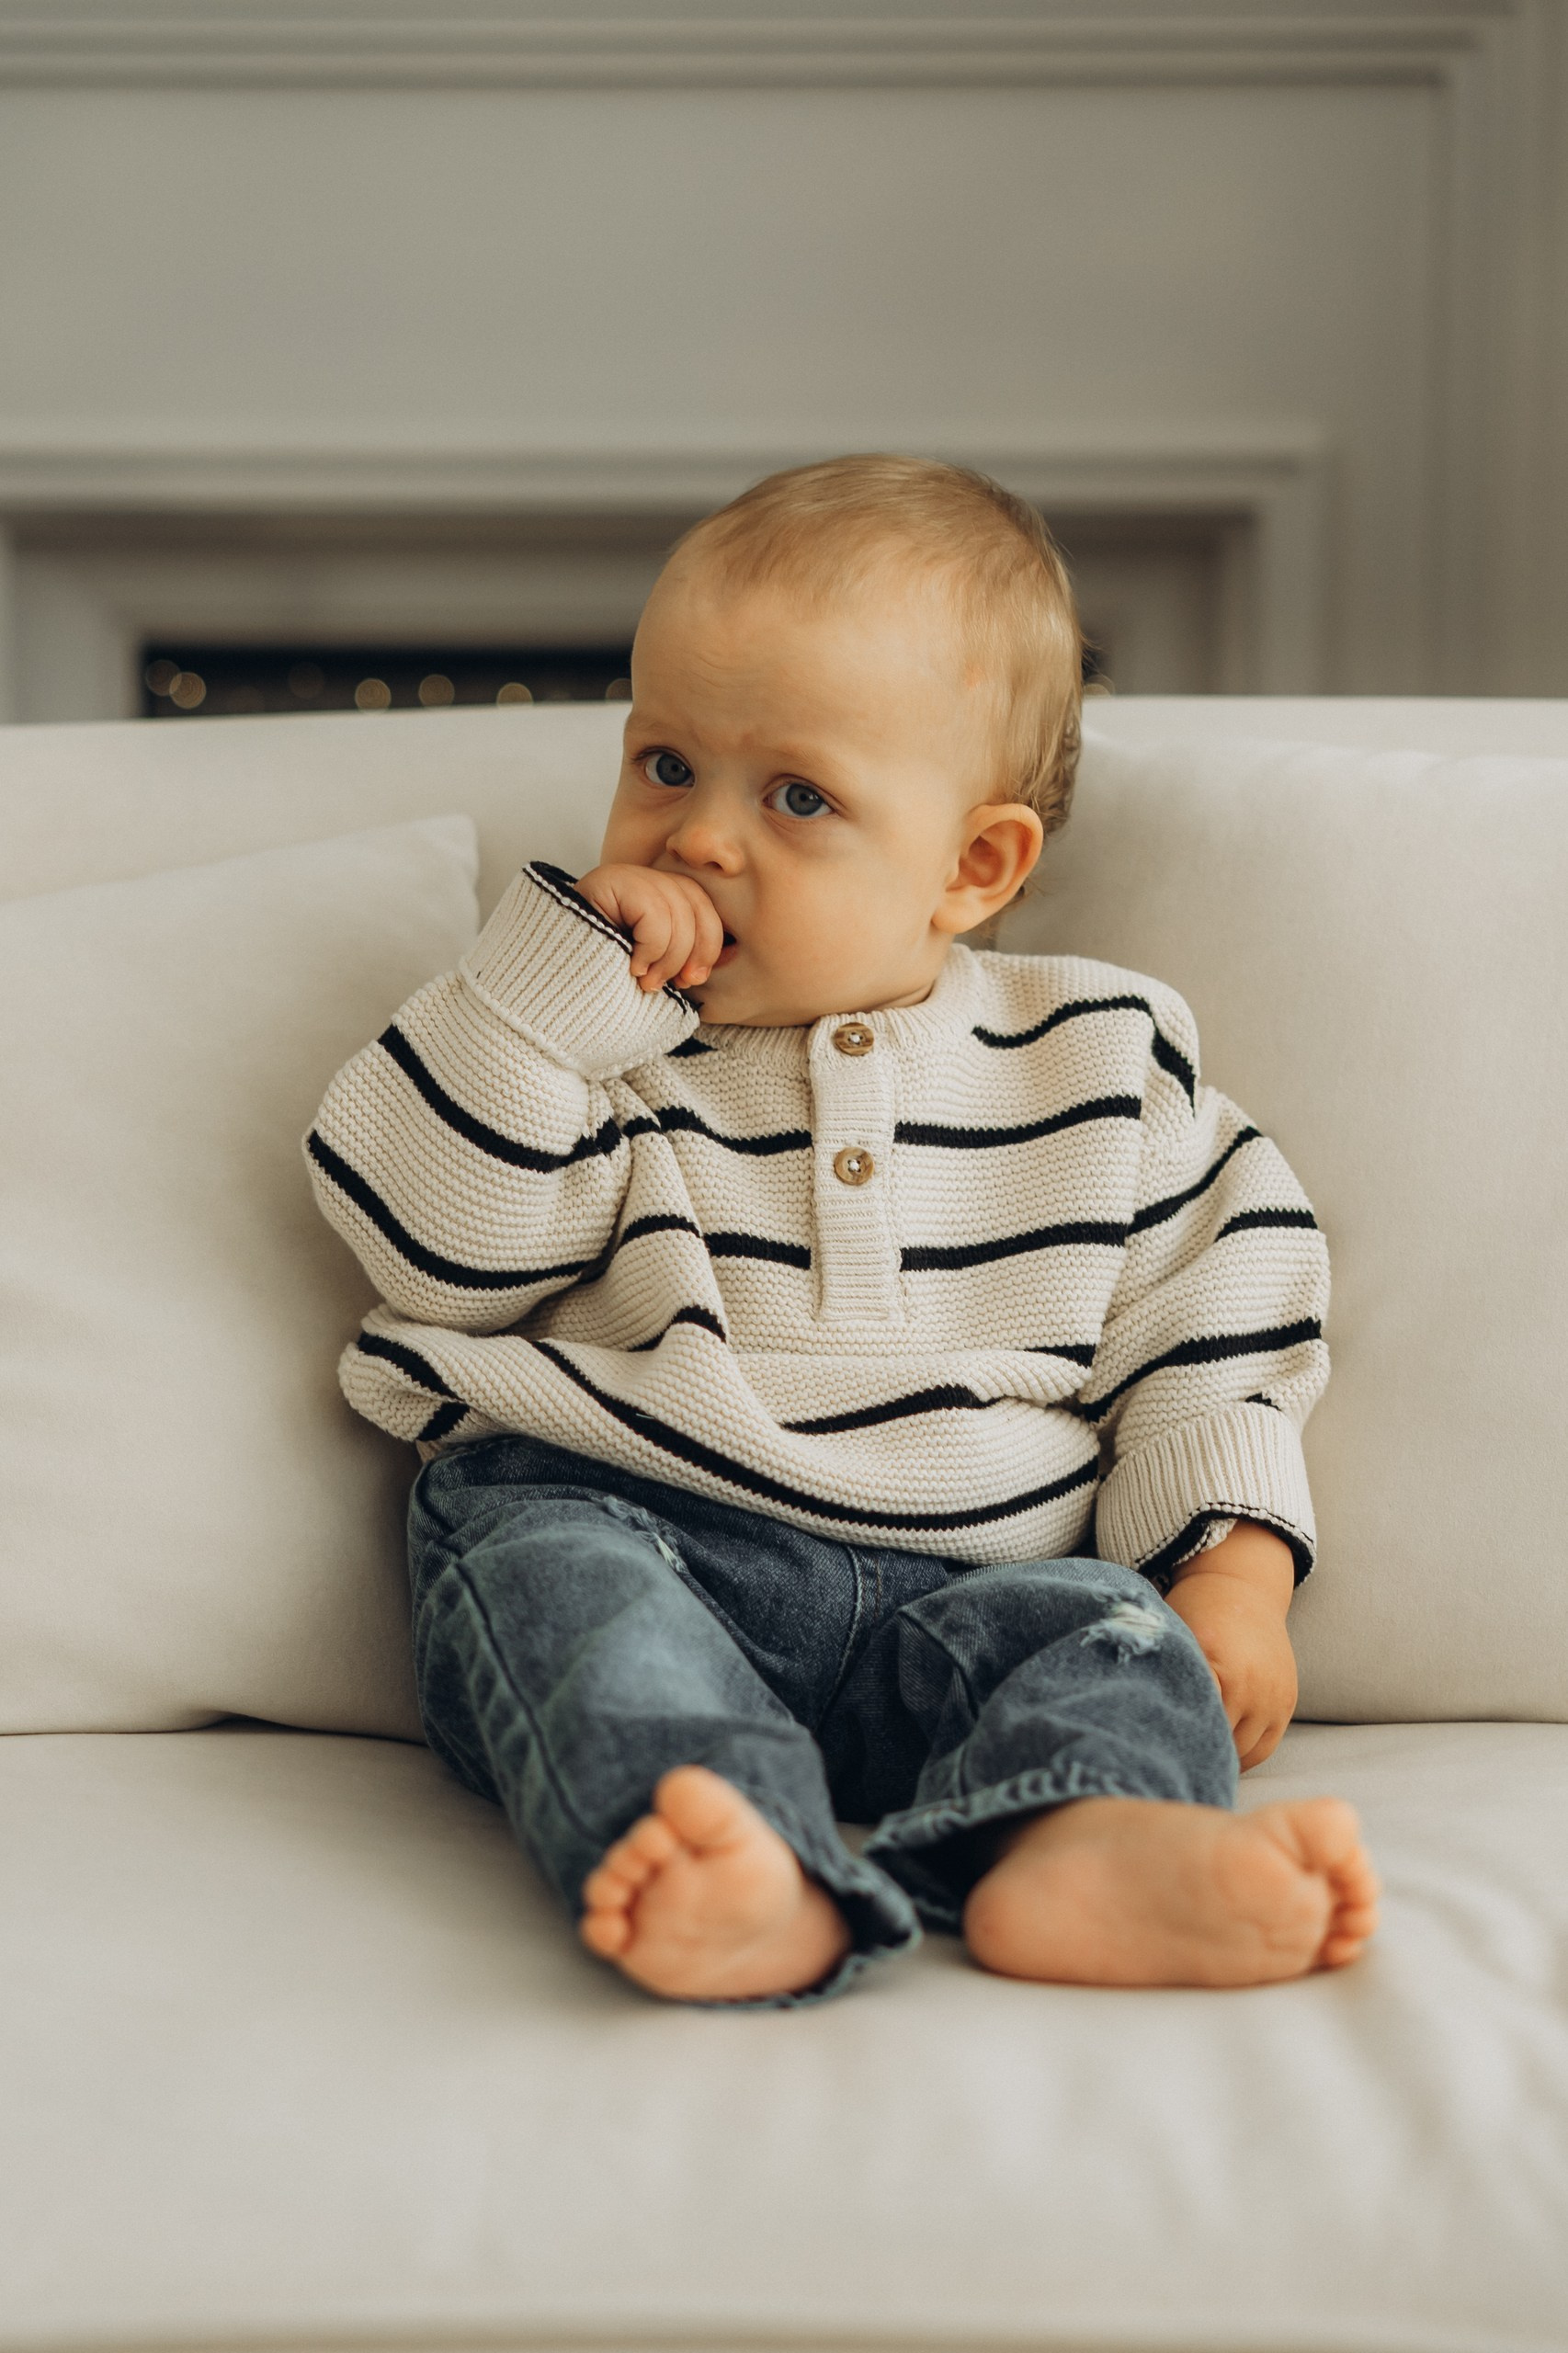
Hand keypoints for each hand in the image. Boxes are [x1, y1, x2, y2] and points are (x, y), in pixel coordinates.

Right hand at [575, 864, 725, 993]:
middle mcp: (636, 881)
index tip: (694, 978)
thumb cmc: (597, 993)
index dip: (709, 941)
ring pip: (676, 906)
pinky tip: (631, 967)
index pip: (699, 904)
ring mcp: (620, 877)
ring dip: (669, 955)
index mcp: (649, 899)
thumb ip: (679, 961)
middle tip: (676, 983)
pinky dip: (652, 946)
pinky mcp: (606, 882)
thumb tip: (725, 957)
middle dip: (695, 948)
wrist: (546, 999)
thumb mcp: (650, 976)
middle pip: (693, 900)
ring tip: (645, 980)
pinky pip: (653, 909)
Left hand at [1164, 1523, 1297, 1770]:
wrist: (1243, 1587)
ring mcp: (1273, 1696)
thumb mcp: (1171, 1636)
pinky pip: (1265, 1748)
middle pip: (1216, 1743)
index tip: (1147, 1755)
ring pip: (1242, 1753)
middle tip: (1164, 1765)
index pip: (1190, 1723)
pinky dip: (1242, 1756)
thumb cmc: (1195, 1611)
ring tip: (1188, 1761)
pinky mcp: (1286, 1702)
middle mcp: (1250, 1684)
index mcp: (1214, 1665)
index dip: (1168, 1743)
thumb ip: (1159, 1676)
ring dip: (1217, 1758)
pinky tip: (1217, 1754)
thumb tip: (1130, 1720)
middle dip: (1190, 1755)